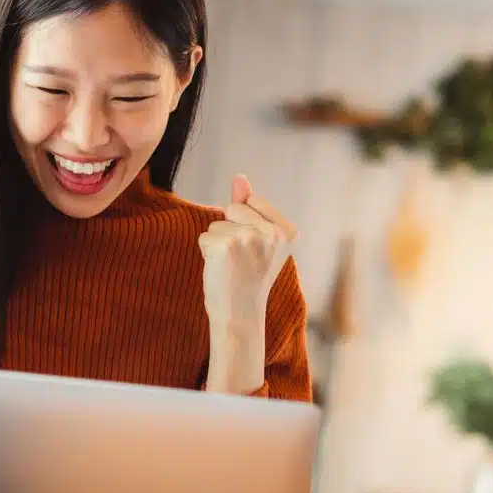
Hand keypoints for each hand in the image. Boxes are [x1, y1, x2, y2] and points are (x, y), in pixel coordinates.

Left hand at [199, 174, 297, 392]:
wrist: (239, 316)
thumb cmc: (247, 278)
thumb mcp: (257, 240)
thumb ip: (249, 206)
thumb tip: (239, 176)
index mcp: (288, 231)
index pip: (252, 201)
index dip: (245, 225)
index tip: (254, 254)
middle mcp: (273, 233)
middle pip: (233, 209)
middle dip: (229, 231)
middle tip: (240, 262)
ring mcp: (250, 238)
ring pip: (217, 224)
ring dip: (217, 244)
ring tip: (231, 268)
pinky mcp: (225, 245)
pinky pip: (205, 236)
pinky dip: (206, 253)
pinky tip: (220, 271)